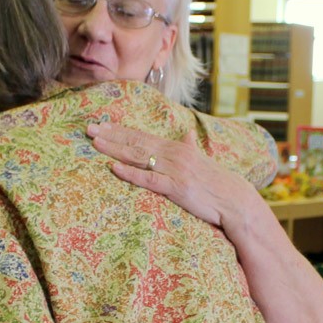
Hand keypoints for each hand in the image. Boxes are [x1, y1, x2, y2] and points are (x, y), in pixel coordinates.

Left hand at [86, 122, 257, 232]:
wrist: (233, 198)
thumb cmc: (214, 180)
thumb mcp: (200, 159)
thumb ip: (189, 145)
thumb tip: (187, 132)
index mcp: (175, 147)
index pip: (142, 135)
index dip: (120, 130)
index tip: (101, 124)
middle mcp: (172, 154)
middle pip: (135, 143)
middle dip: (111, 135)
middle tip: (89, 128)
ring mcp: (174, 170)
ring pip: (139, 157)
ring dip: (115, 149)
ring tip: (96, 143)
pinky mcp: (176, 187)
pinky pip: (149, 179)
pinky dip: (131, 173)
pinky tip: (114, 168)